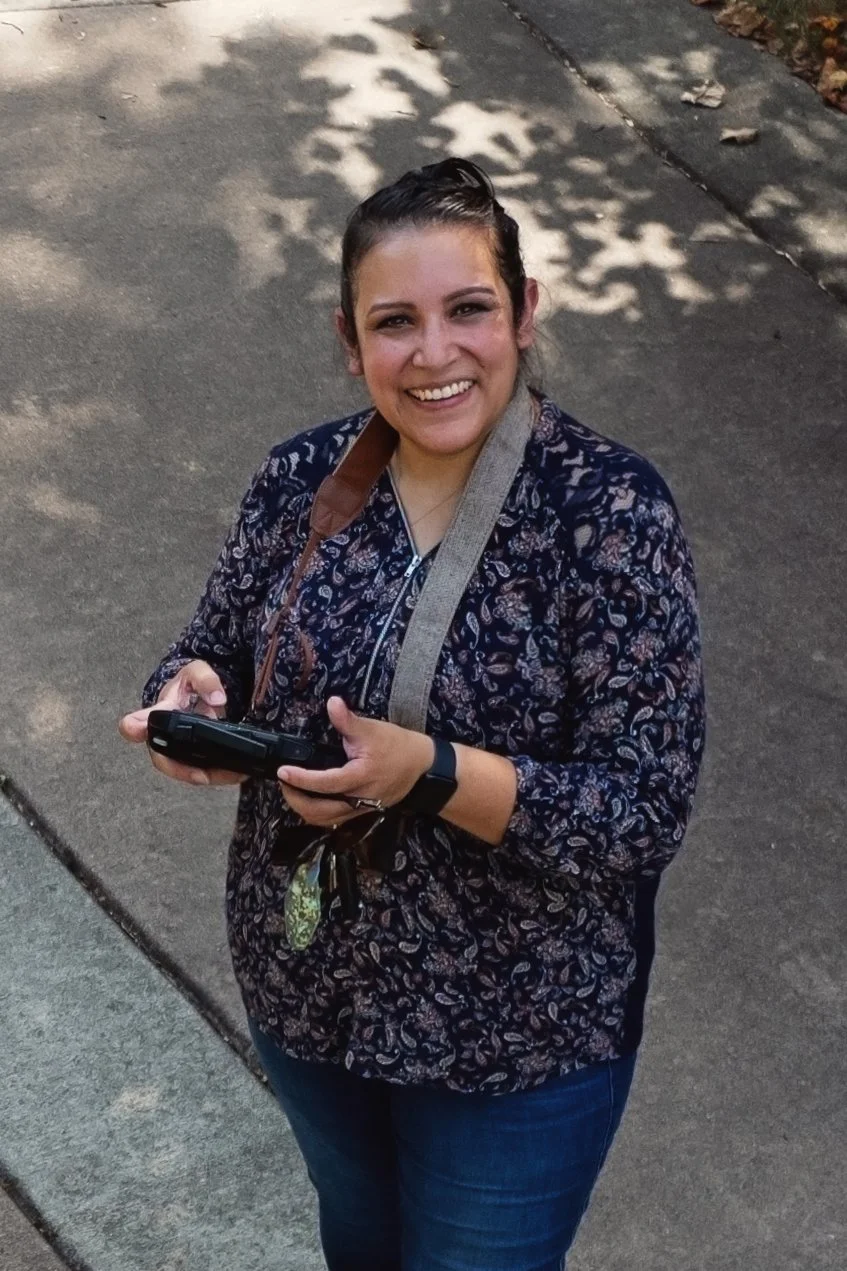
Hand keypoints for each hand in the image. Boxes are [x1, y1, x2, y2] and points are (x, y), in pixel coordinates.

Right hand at [118, 659, 243, 785]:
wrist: (195, 695)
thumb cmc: (187, 686)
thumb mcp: (197, 672)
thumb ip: (206, 680)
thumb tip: (217, 699)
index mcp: (159, 712)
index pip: (137, 721)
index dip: (135, 728)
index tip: (138, 731)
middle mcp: (162, 736)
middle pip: (161, 760)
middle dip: (181, 770)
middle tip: (202, 776)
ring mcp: (175, 750)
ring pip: (183, 771)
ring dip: (206, 776)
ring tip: (230, 775)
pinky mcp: (190, 757)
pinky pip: (199, 771)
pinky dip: (217, 774)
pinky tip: (235, 773)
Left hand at [278, 696, 432, 826]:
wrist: (422, 767)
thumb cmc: (398, 747)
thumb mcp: (372, 729)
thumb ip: (348, 720)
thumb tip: (332, 703)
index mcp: (360, 778)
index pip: (324, 784)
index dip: (300, 779)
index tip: (283, 771)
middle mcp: (358, 799)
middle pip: (318, 812)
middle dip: (295, 799)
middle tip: (284, 783)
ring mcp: (360, 809)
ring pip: (324, 820)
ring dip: (304, 809)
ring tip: (293, 790)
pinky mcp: (361, 812)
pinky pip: (333, 819)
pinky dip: (317, 812)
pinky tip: (310, 798)